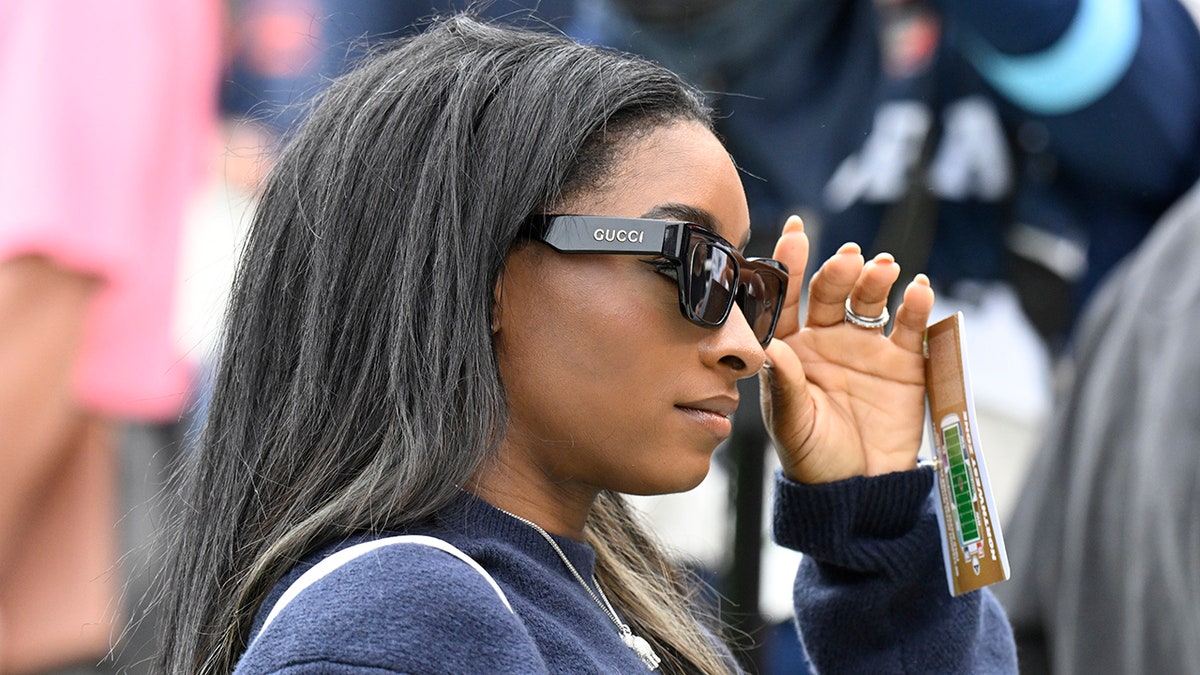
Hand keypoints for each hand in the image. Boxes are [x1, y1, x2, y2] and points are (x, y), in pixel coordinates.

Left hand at [759, 216, 934, 483]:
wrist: (860, 489)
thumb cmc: (812, 456)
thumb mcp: (790, 423)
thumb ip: (781, 383)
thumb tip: (769, 346)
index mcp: (791, 348)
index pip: (786, 300)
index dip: (788, 266)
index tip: (794, 232)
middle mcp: (828, 338)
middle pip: (831, 292)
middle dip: (838, 271)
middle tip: (848, 258)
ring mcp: (867, 346)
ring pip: (870, 300)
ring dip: (876, 280)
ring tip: (883, 268)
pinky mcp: (905, 361)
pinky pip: (911, 327)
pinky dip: (917, 306)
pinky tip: (918, 290)